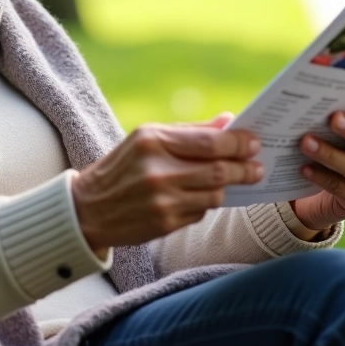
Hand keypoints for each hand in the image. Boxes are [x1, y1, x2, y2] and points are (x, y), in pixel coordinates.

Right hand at [71, 114, 264, 251]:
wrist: (87, 208)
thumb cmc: (122, 166)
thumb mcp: (147, 138)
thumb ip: (190, 131)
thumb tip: (229, 122)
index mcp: (153, 140)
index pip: (209, 142)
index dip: (238, 144)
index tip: (254, 143)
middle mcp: (157, 170)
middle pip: (218, 171)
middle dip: (244, 169)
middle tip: (257, 167)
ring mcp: (161, 200)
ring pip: (214, 194)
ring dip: (226, 187)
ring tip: (231, 180)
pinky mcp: (164, 223)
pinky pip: (200, 212)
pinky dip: (206, 203)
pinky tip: (200, 196)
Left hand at [288, 101, 344, 231]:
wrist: (320, 193)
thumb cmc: (328, 148)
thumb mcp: (332, 132)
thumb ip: (331, 117)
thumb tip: (311, 102)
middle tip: (333, 119)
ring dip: (329, 153)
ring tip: (305, 142)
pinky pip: (342, 188)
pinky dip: (321, 176)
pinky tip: (304, 168)